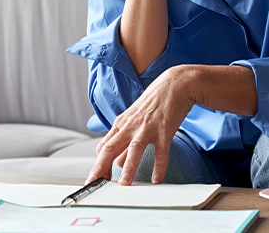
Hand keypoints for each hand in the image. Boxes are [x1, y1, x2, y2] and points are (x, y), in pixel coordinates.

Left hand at [86, 66, 196, 184]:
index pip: (103, 147)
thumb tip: (117, 163)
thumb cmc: (153, 104)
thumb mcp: (134, 122)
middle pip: (110, 148)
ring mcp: (147, 127)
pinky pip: (161, 150)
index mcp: (121, 124)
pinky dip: (159, 165)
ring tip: (124, 183)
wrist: (174, 85)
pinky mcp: (164, 129)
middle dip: (101, 167)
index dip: (98, 165)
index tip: (95, 180)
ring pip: (133, 148)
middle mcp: (130, 126)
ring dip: (128, 167)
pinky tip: (157, 179)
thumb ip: (124, 143)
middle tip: (95, 184)